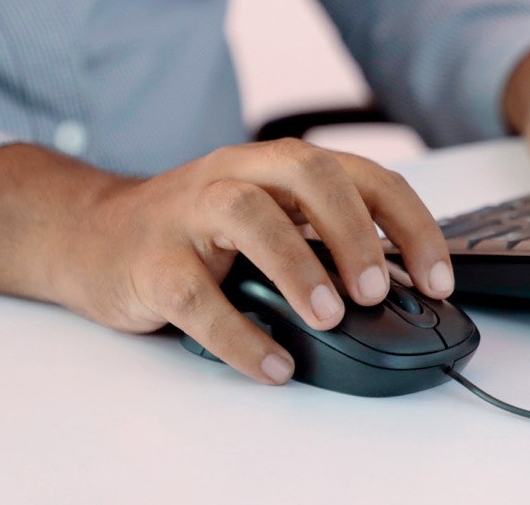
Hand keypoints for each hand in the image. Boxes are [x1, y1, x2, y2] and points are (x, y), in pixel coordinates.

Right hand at [0, 140, 451, 385]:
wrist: (90, 235)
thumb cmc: (198, 233)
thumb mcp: (270, 221)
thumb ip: (325, 242)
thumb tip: (401, 294)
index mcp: (281, 165)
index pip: (365, 174)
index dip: (410, 223)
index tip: (439, 278)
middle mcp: (239, 173)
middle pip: (309, 174)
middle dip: (355, 230)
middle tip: (379, 290)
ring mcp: (190, 212)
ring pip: (250, 216)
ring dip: (299, 266)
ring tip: (331, 317)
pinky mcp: (150, 261)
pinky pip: (197, 296)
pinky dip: (240, 335)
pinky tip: (273, 364)